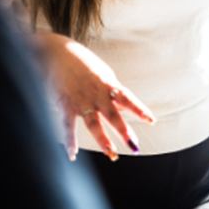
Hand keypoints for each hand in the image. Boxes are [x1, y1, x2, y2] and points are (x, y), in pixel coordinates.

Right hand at [36, 33, 154, 161]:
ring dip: (103, 140)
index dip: (140, 110)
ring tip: (112, 154)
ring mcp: (81, 100)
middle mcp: (96, 94)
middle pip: (113, 115)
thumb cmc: (83, 62)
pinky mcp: (66, 105)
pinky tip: (73, 155)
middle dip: (124, 131)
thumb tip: (124, 106)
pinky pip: (68, 126)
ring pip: (93, 124)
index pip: (128, 99)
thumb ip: (113, 90)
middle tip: (135, 146)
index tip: (151, 121)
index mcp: (108, 84)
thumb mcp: (103, 73)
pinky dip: (70, 141)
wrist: (57, 53)